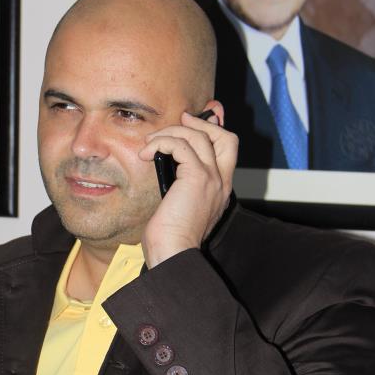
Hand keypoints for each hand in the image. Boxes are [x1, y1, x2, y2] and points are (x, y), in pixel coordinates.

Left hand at [139, 108, 237, 266]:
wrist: (173, 253)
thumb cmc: (171, 238)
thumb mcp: (179, 206)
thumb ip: (180, 186)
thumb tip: (164, 164)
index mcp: (220, 190)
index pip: (228, 150)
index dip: (214, 130)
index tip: (193, 121)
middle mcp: (222, 182)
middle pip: (226, 137)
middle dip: (203, 123)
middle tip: (179, 121)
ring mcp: (212, 179)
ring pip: (199, 136)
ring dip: (171, 132)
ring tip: (150, 143)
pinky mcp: (197, 177)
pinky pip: (181, 145)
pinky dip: (162, 142)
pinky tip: (146, 152)